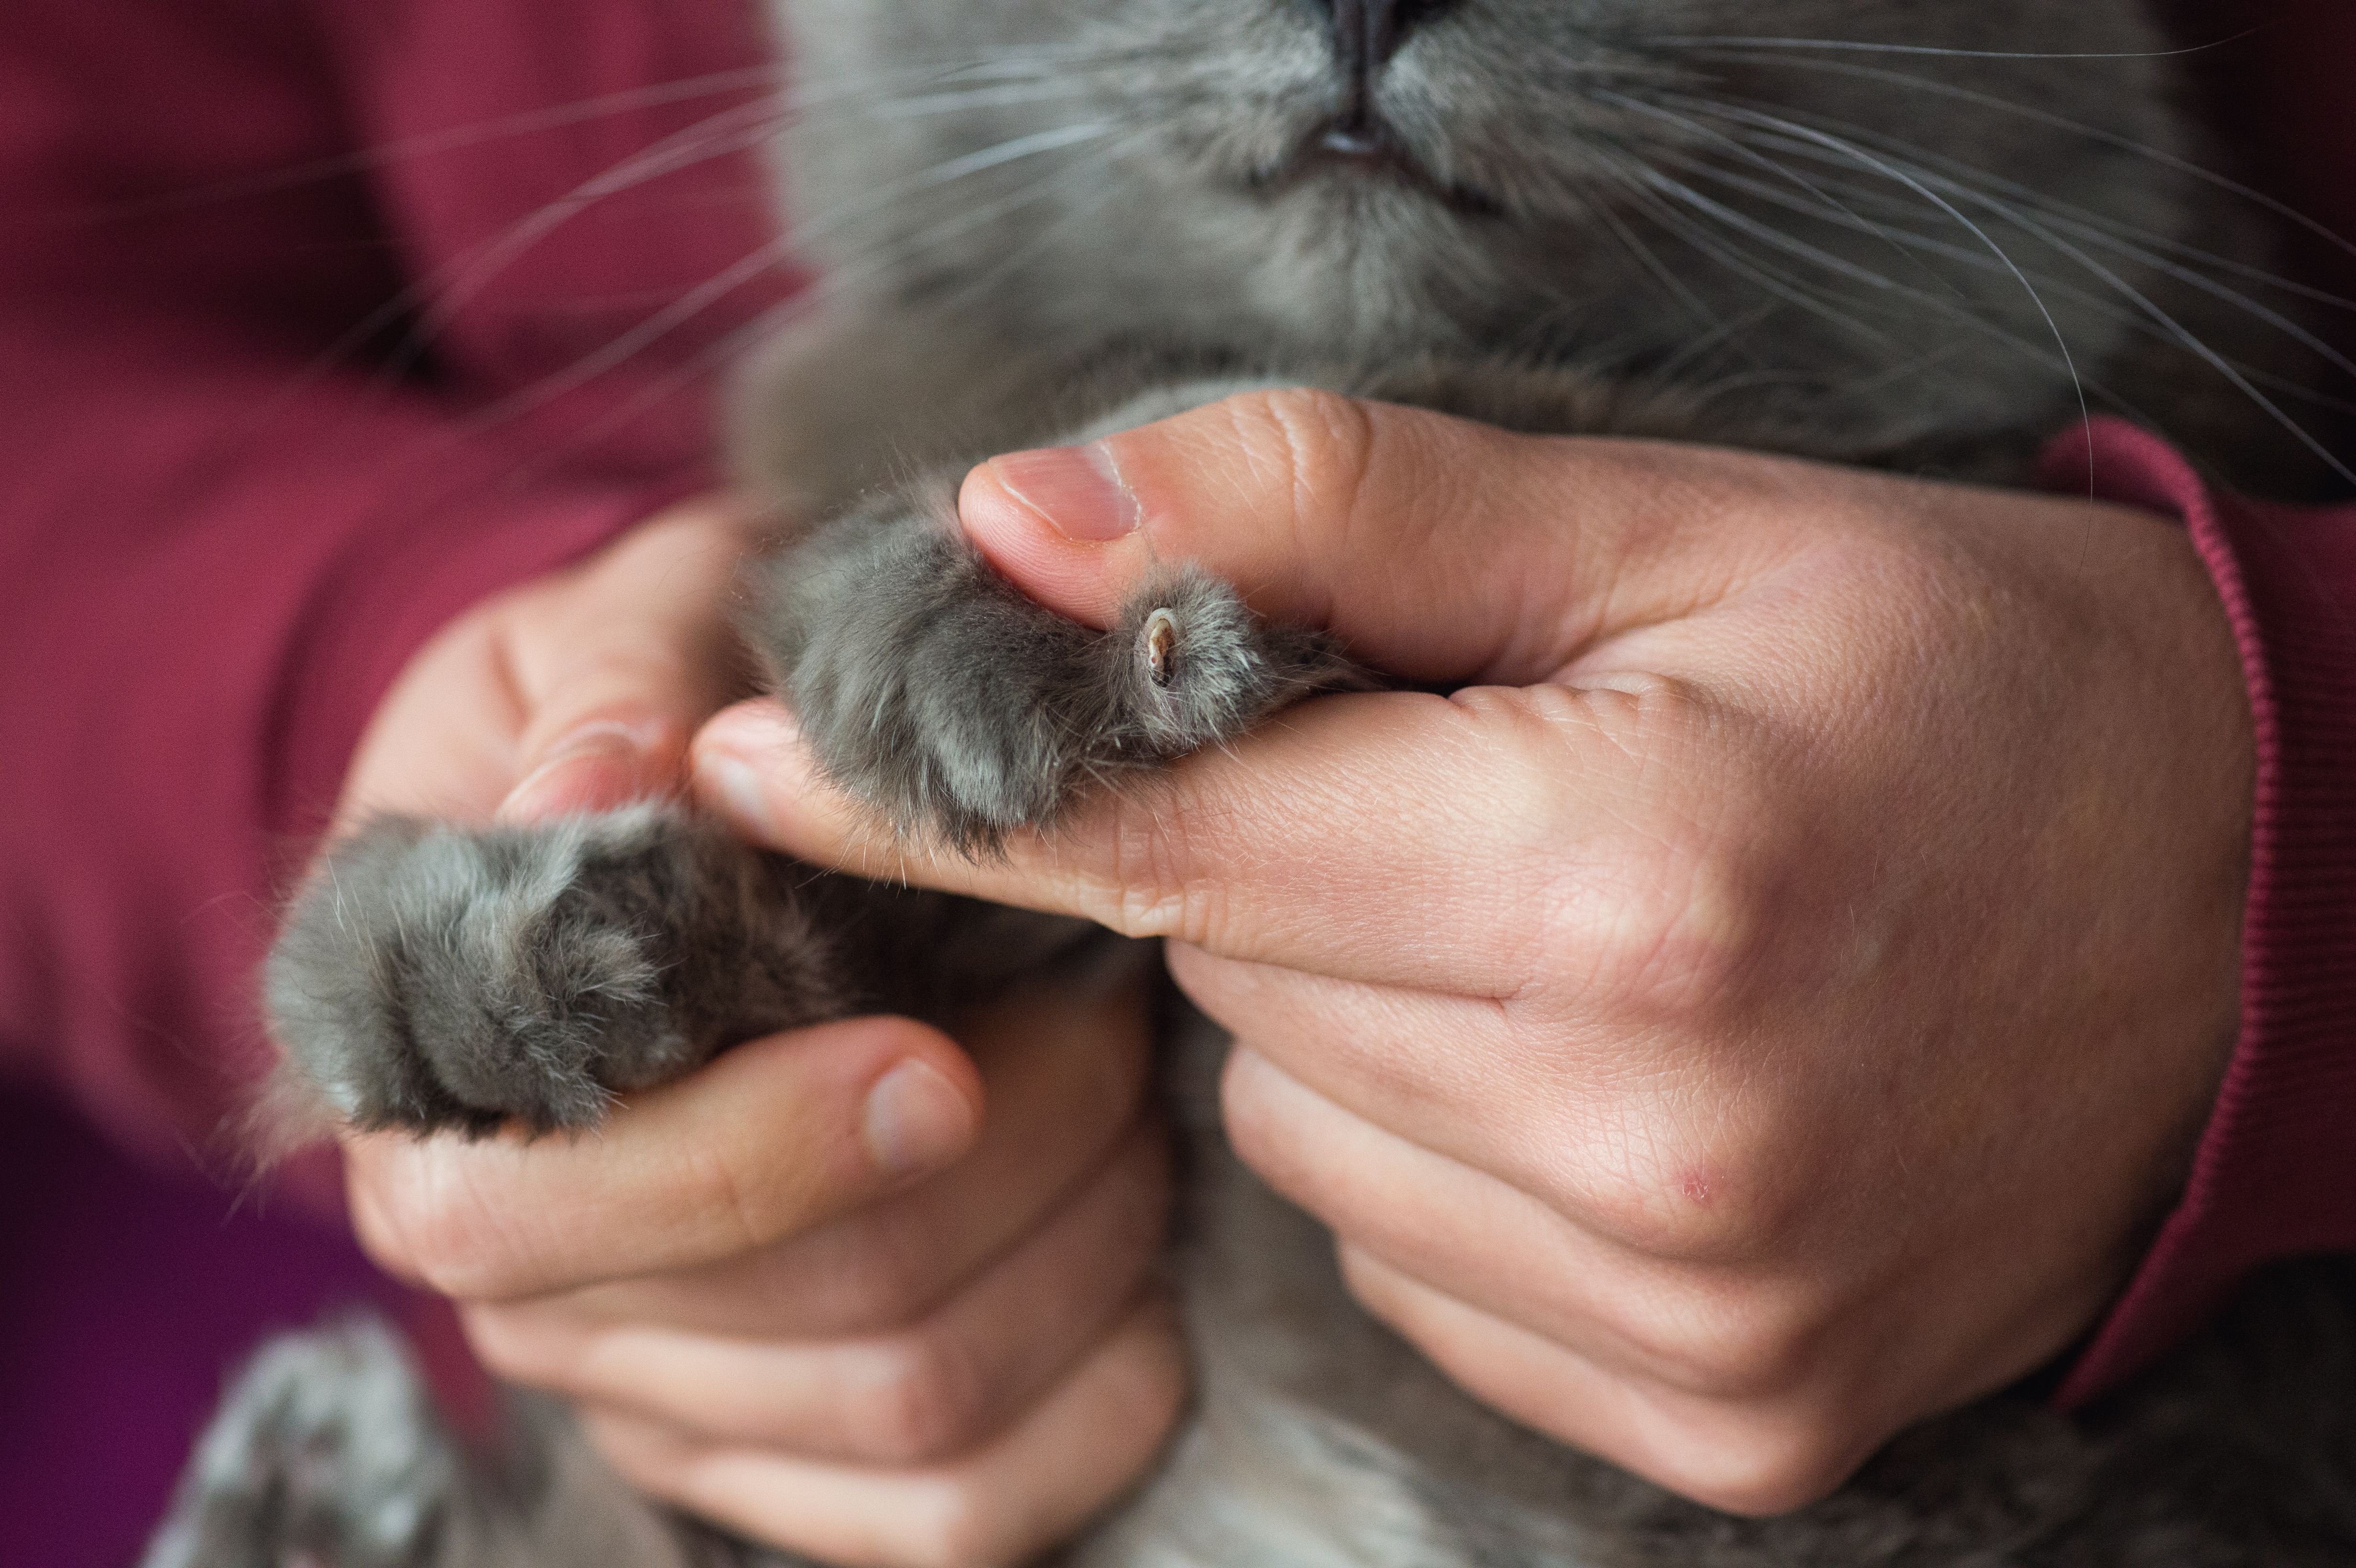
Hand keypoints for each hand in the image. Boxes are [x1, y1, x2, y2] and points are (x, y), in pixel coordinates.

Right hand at [327, 499, 1185, 1567]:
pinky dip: (1093, 1397)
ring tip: (1130, 1088)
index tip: (939, 1055)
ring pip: (912, 1407)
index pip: (553, 1199)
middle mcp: (515, 1257)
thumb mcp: (623, 625)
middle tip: (1108, 1014)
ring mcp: (645, 1366)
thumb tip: (604, 778)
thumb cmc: (654, 696)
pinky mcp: (772, 1431)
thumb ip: (615, 682)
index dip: (763, 1149)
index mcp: (431, 1076)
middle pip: (802, 1315)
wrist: (659, 802)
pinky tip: (1141, 1263)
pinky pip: (957, 1509)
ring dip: (1082, 1249)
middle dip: (1011, 1168)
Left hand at [691, 391, 2253, 1514]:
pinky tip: (1595, 1073)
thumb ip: (1323, 512)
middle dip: (1275, 885)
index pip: (1172, 845)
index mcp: (1636, 888)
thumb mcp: (1659, 529)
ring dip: (1364, 1024)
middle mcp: (1653, 1140)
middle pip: (1241, 996)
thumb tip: (1018, 529)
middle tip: (1445, 794)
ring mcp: (1687, 1313)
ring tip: (1557, 934)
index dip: (951, 799)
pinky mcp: (1716, 1415)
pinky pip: (1415, 1265)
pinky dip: (1445, 1157)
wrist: (2232, 901)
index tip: (754, 765)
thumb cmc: (1947, 677)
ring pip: (1309, 1140)